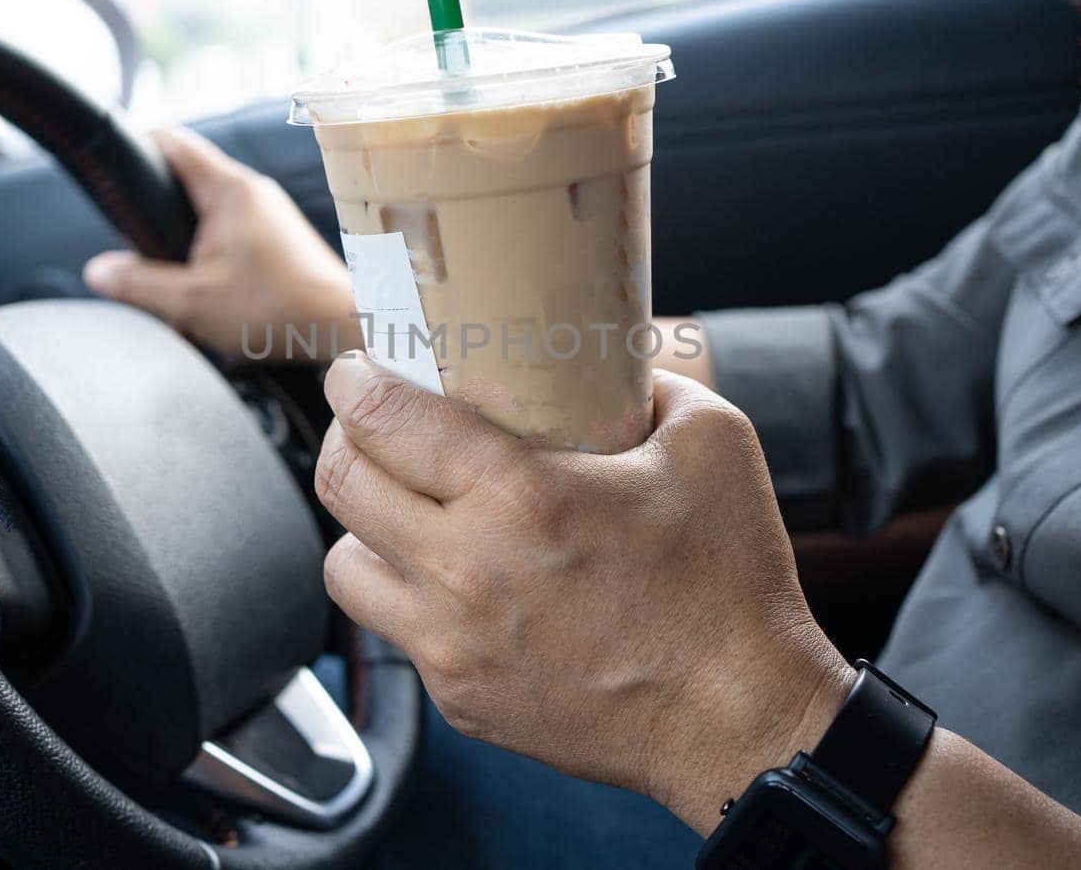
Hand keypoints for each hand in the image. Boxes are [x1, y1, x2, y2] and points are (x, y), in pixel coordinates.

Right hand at [83, 126, 358, 359]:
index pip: (171, 141)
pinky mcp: (281, 238)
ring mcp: (270, 213)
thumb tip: (99, 271)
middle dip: (158, 211)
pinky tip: (211, 289)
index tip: (114, 174)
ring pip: (210, 211)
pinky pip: (233, 232)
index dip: (135, 148)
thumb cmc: (277, 309)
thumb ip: (138, 284)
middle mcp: (252, 191)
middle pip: (186, 179)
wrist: (341, 327)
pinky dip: (214, 254)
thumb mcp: (191, 301)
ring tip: (179, 275)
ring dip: (188, 239)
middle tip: (142, 246)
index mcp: (228, 189)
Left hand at [315, 356, 853, 833]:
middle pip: (341, 483)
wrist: (739, 719)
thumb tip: (608, 360)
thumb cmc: (730, 579)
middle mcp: (466, 571)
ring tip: (407, 510)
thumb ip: (651, 382)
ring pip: (344, 566)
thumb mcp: (711, 441)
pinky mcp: (460, 698)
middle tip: (371, 425)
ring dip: (365, 527)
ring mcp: (453, 645)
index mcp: (519, 496)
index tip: (358, 372)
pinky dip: (412, 597)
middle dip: (345, 438)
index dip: (354, 382)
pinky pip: (397, 632)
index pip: (381, 418)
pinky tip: (460, 582)